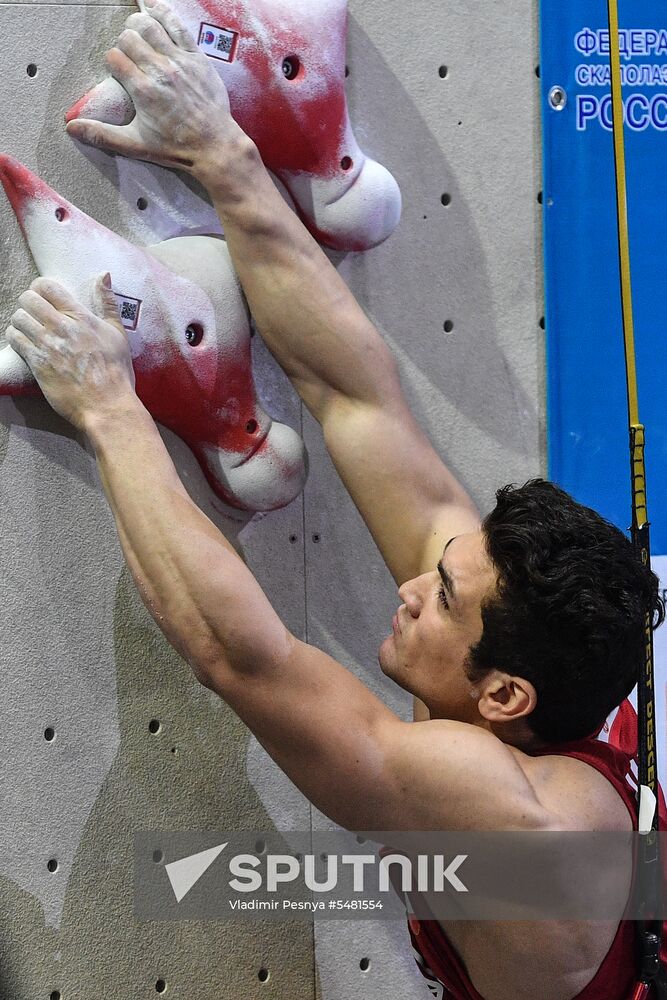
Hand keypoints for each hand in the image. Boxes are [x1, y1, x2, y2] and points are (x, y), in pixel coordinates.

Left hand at [5, 275, 136, 431]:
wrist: (107, 405)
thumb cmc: (116, 372)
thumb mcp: (118, 334)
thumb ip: (107, 302)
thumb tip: (104, 275)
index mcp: (81, 317)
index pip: (47, 286)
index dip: (40, 287)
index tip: (43, 295)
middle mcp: (61, 328)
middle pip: (28, 299)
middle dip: (29, 302)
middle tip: (34, 311)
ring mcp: (47, 346)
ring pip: (18, 318)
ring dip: (21, 320)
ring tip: (28, 328)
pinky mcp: (37, 364)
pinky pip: (15, 340)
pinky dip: (16, 337)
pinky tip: (25, 343)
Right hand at [65, 0, 244, 175]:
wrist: (215, 145)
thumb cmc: (177, 148)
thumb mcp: (136, 145)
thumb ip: (104, 135)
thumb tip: (72, 128)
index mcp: (143, 90)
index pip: (114, 58)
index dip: (112, 62)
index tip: (118, 72)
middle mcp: (160, 71)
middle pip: (129, 38)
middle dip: (124, 43)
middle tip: (129, 55)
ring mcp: (179, 61)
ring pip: (150, 25)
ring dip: (139, 25)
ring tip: (137, 32)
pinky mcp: (197, 57)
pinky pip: (178, 26)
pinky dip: (164, 12)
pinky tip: (153, 7)